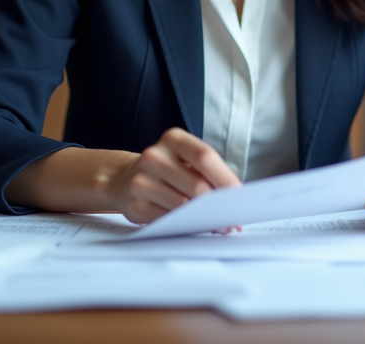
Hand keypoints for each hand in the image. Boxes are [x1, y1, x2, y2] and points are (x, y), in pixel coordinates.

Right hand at [107, 128, 239, 224]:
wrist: (124, 179)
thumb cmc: (166, 171)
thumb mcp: (183, 159)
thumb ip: (205, 172)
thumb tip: (232, 197)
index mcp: (173, 139)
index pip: (205, 157)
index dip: (225, 178)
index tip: (240, 195)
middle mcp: (154, 156)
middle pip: (196, 184)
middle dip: (218, 206)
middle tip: (232, 219)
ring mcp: (141, 180)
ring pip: (183, 205)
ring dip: (204, 218)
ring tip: (218, 224)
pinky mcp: (135, 205)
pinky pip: (168, 220)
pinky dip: (184, 225)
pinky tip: (193, 225)